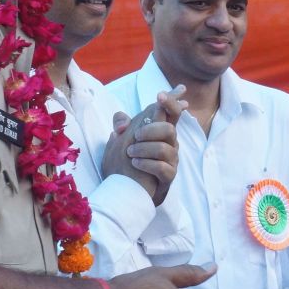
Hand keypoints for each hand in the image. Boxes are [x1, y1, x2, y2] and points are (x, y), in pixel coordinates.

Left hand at [103, 87, 185, 204]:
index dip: (170, 101)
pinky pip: (162, 167)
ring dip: (144, 149)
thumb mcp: (118, 143)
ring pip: (165, 147)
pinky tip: (135, 163)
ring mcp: (170, 161)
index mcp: (159, 133)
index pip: (170, 113)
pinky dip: (146, 164)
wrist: (126, 193)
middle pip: (169, 128)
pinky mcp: (168, 177)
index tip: (160, 95)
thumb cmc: (125, 165)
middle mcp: (168, 144)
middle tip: (135, 136)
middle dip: (151, 130)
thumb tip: (122, 121)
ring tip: (130, 154)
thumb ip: (121, 126)